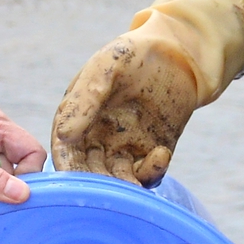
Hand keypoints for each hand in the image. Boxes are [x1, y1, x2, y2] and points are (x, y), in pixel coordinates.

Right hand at [52, 31, 201, 184]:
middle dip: (97, 186)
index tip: (74, 182)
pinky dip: (152, 172)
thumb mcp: (106, 67)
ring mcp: (127, 147)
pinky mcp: (153, 153)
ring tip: (134, 185)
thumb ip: (85, 99)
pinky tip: (160, 153)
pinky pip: (148, 174)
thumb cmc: (135, 53)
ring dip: (124, 187)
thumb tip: (64, 136)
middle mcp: (99, 138)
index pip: (67, 151)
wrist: (179, 51)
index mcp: (79, 118)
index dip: (68, 167)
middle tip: (109, 192)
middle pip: (90, 172)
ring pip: (118, 180)